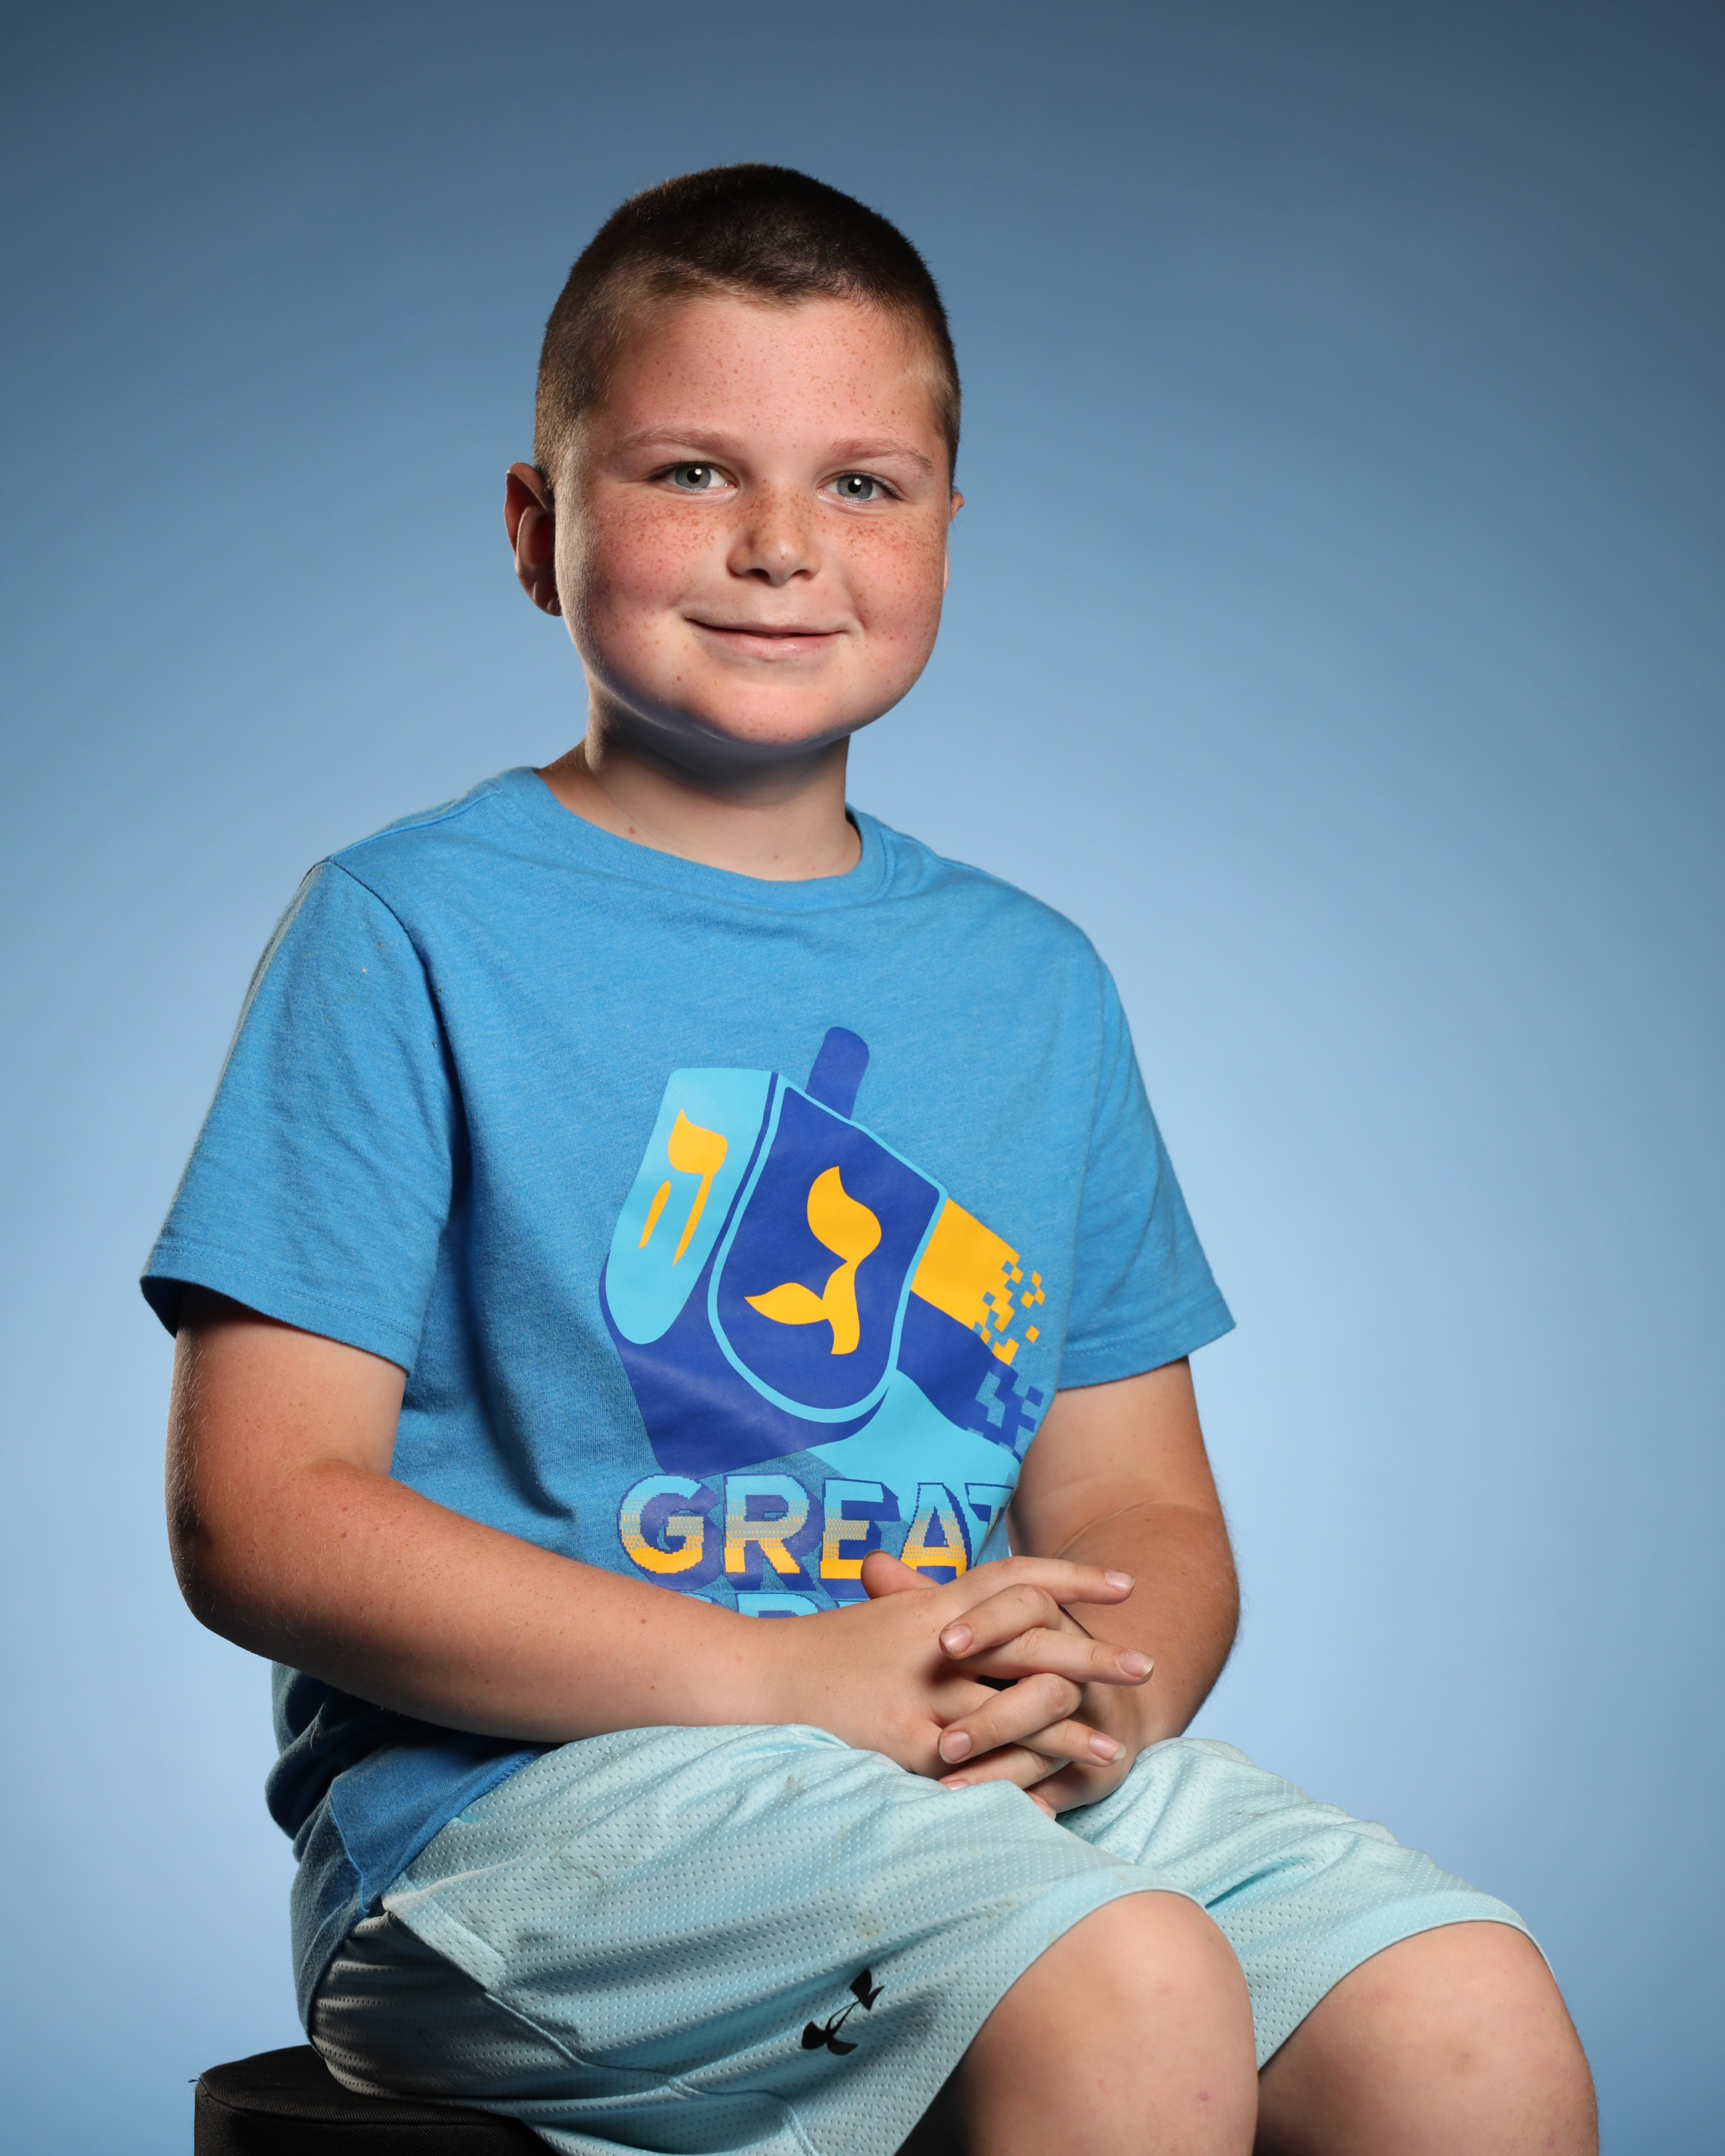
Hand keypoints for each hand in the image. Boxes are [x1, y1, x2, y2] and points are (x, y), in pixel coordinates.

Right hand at [760, 1552, 1138, 1801]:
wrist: (751, 1677)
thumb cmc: (814, 1653)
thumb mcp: (879, 1620)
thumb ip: (925, 1611)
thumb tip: (967, 1607)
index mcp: (931, 1606)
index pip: (1013, 1578)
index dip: (1072, 1579)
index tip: (1123, 1584)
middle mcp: (933, 1644)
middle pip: (1030, 1644)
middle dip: (1090, 1657)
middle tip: (1144, 1666)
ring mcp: (920, 1696)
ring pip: (1013, 1711)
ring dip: (1068, 1733)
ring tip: (1117, 1751)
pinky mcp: (904, 1746)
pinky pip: (972, 1768)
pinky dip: (1013, 1785)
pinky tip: (1048, 1802)